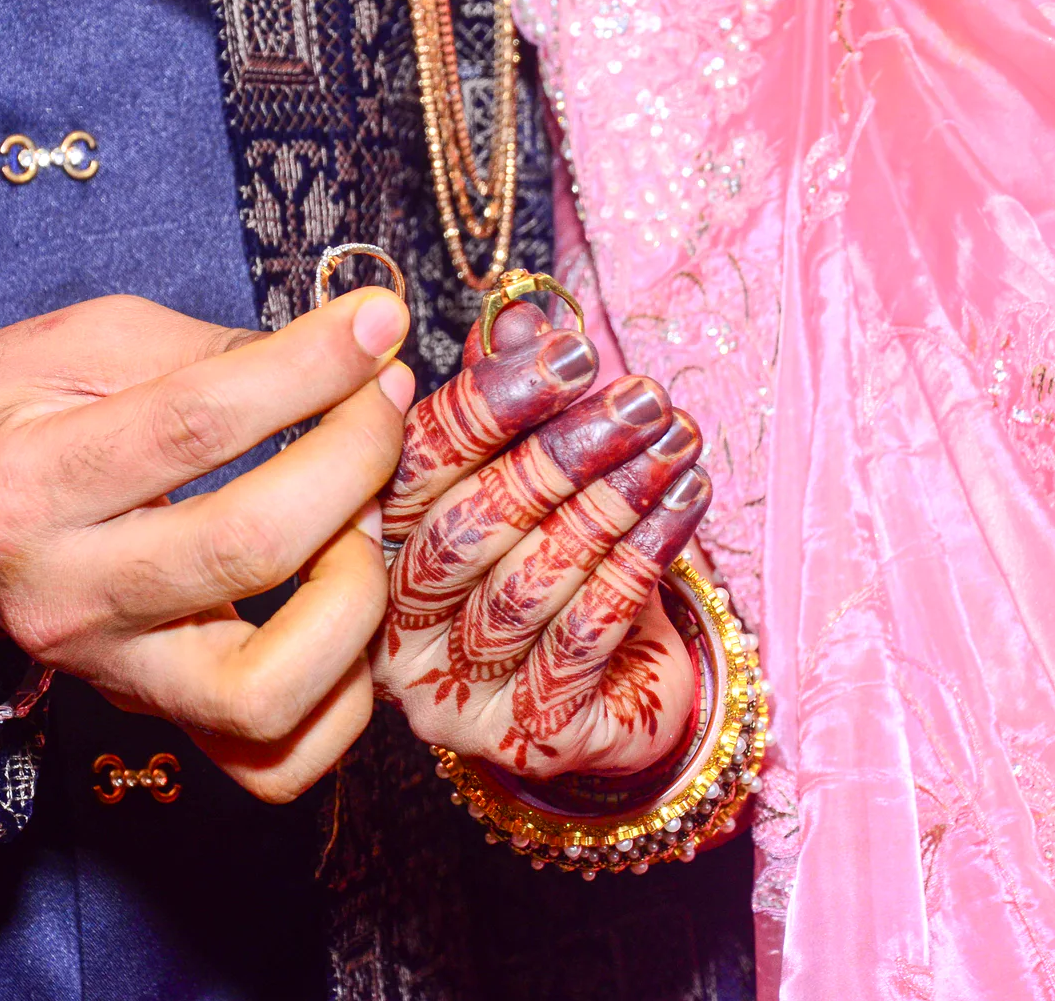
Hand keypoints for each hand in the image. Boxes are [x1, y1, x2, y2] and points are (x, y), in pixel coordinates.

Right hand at [0, 289, 413, 801]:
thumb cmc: (12, 412)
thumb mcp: (83, 344)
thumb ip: (209, 352)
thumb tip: (346, 353)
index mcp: (25, 483)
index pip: (197, 423)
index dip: (310, 367)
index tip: (376, 323)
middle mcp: (64, 595)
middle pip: (249, 546)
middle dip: (353, 460)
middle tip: (381, 406)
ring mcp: (110, 673)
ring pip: (266, 690)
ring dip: (355, 597)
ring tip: (360, 524)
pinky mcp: (153, 718)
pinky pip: (271, 763)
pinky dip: (340, 700)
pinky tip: (343, 614)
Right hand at [373, 305, 710, 776]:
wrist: (614, 699)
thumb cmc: (560, 573)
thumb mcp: (530, 477)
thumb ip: (514, 400)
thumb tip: (524, 317)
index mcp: (369, 551)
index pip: (414, 469)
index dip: (492, 404)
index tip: (572, 352)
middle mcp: (390, 629)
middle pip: (468, 526)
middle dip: (563, 452)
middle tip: (642, 397)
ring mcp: (451, 693)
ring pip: (529, 581)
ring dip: (612, 501)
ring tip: (677, 441)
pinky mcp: (521, 736)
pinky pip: (585, 637)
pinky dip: (641, 561)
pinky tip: (685, 504)